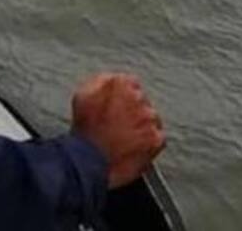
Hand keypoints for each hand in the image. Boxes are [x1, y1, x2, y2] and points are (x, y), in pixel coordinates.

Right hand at [70, 73, 165, 188]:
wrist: (88, 162)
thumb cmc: (84, 131)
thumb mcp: (83, 94)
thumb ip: (102, 81)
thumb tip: (114, 79)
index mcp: (120, 82)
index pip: (132, 84)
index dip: (123, 100)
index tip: (118, 111)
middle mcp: (138, 97)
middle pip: (142, 101)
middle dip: (134, 112)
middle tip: (120, 127)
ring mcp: (149, 117)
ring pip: (151, 119)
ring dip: (142, 127)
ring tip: (125, 140)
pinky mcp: (156, 138)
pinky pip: (158, 137)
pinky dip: (149, 143)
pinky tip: (134, 148)